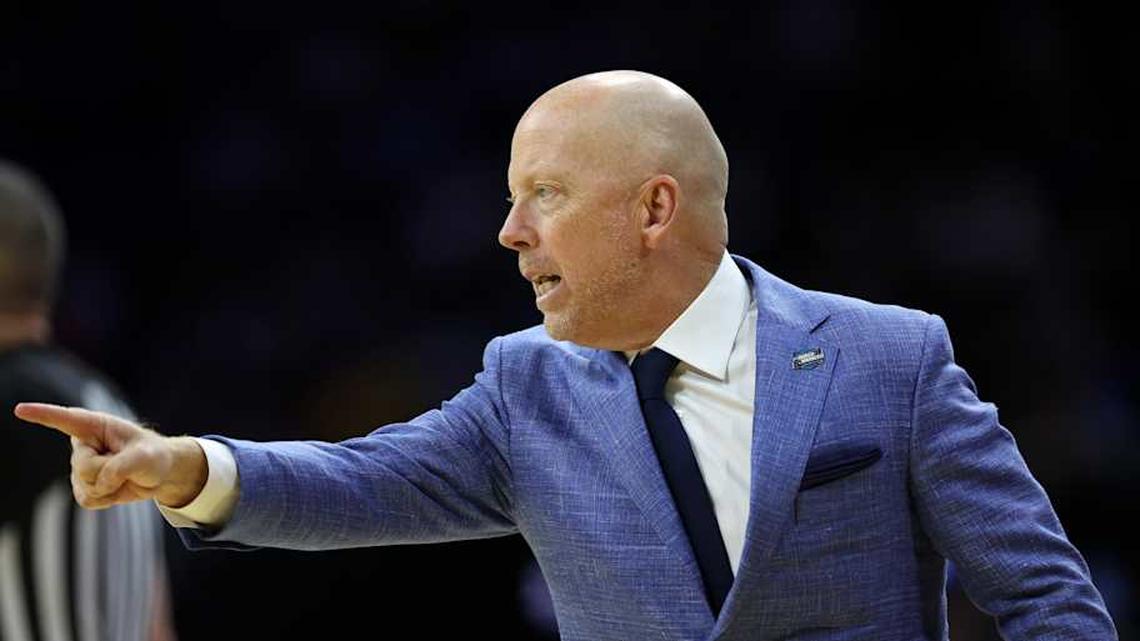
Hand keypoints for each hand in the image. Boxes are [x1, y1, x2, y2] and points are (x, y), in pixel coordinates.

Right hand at [13, 403, 206, 509]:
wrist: (157, 474)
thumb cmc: (153, 456)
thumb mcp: (147, 456)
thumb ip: (124, 465)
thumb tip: (102, 480)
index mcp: (95, 426)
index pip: (64, 419)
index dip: (42, 414)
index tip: (20, 410)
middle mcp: (82, 445)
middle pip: (84, 467)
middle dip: (110, 473)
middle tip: (129, 466)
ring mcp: (80, 467)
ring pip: (85, 486)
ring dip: (110, 487)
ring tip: (124, 476)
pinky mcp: (82, 486)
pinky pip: (88, 500)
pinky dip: (107, 499)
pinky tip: (116, 488)